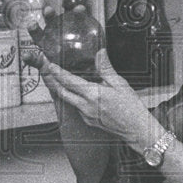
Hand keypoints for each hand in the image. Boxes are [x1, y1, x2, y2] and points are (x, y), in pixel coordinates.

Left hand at [31, 47, 160, 153]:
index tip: (50, 64)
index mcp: (93, 94)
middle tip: (46, 70)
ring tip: (56, 79)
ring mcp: (85, 115)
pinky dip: (72, 98)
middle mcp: (86, 106)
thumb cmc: (131, 108)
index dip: (57, 72)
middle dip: (52, 81)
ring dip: (61, 89)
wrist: (136, 130)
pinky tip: (75, 92)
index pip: (69, 81)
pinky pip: (76, 107)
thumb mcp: (120, 84)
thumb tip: (100, 53)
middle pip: (61, 92)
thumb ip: (106, 68)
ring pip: (67, 100)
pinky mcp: (88, 121)